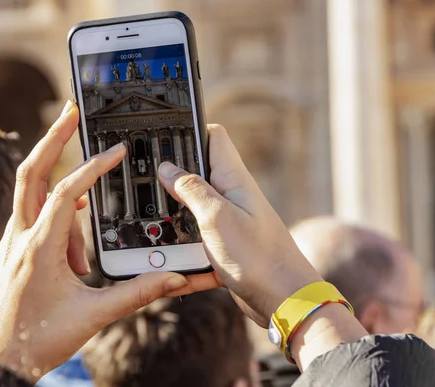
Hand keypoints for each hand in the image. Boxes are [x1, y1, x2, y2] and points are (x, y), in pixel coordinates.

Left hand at [0, 101, 188, 381]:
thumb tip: (173, 278)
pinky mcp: (13, 249)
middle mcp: (18, 237)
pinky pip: (34, 215)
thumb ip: (138, 293)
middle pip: (31, 172)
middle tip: (71, 111)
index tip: (116, 151)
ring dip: (63, 203)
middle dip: (52, 138)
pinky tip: (76, 231)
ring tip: (84, 264)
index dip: (93, 168)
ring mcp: (11, 241)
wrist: (2, 359)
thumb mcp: (95, 314)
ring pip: (32, 195)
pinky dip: (57, 212)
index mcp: (38, 248)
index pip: (65, 193)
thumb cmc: (40, 338)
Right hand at [158, 124, 322, 325]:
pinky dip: (187, 261)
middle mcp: (231, 197)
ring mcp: (229, 223)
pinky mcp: (225, 248)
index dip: (190, 131)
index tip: (163, 138)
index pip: (213, 138)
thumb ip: (191, 189)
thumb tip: (168, 168)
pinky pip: (197, 248)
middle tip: (150, 194)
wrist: (284, 302)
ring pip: (190, 215)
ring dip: (175, 228)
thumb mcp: (216, 216)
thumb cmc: (258, 258)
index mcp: (233, 180)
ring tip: (159, 238)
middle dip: (171, 186)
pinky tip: (181, 274)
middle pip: (195, 178)